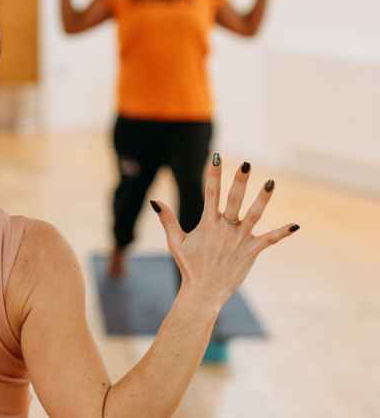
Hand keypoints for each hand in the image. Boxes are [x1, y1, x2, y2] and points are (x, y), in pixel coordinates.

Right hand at [152, 154, 298, 310]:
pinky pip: (269, 240)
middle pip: (233, 199)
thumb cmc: (189, 266)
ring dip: (263, 199)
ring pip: (254, 215)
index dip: (213, 174)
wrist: (203, 292)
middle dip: (239, 181)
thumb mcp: (175, 241)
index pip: (210, 193)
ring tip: (270, 182)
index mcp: (207, 224)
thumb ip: (167, 219)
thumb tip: (154, 201)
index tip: (216, 157)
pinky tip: (295, 225)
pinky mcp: (251, 251)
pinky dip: (282, 232)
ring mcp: (239, 239)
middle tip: (246, 163)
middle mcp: (224, 228)